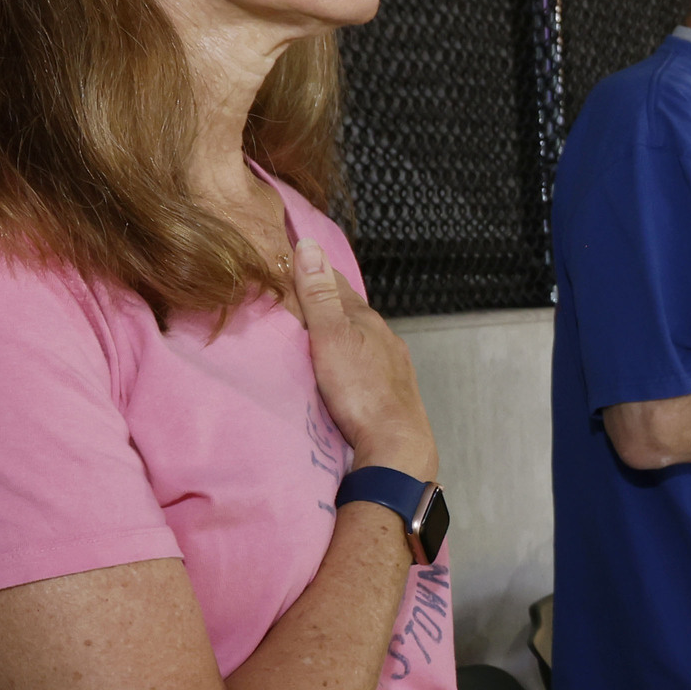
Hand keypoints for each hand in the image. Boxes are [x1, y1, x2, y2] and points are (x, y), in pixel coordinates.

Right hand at [296, 242, 436, 477]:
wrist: (396, 443)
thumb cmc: (360, 390)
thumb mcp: (331, 337)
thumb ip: (319, 295)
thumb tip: (310, 246)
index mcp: (366, 319)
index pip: (337, 284)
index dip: (315, 272)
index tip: (294, 264)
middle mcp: (384, 337)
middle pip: (351, 312)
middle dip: (328, 303)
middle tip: (300, 299)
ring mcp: (392, 364)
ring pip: (363, 339)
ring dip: (342, 333)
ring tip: (319, 334)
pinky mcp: (393, 390)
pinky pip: (369, 364)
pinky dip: (353, 358)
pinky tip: (346, 369)